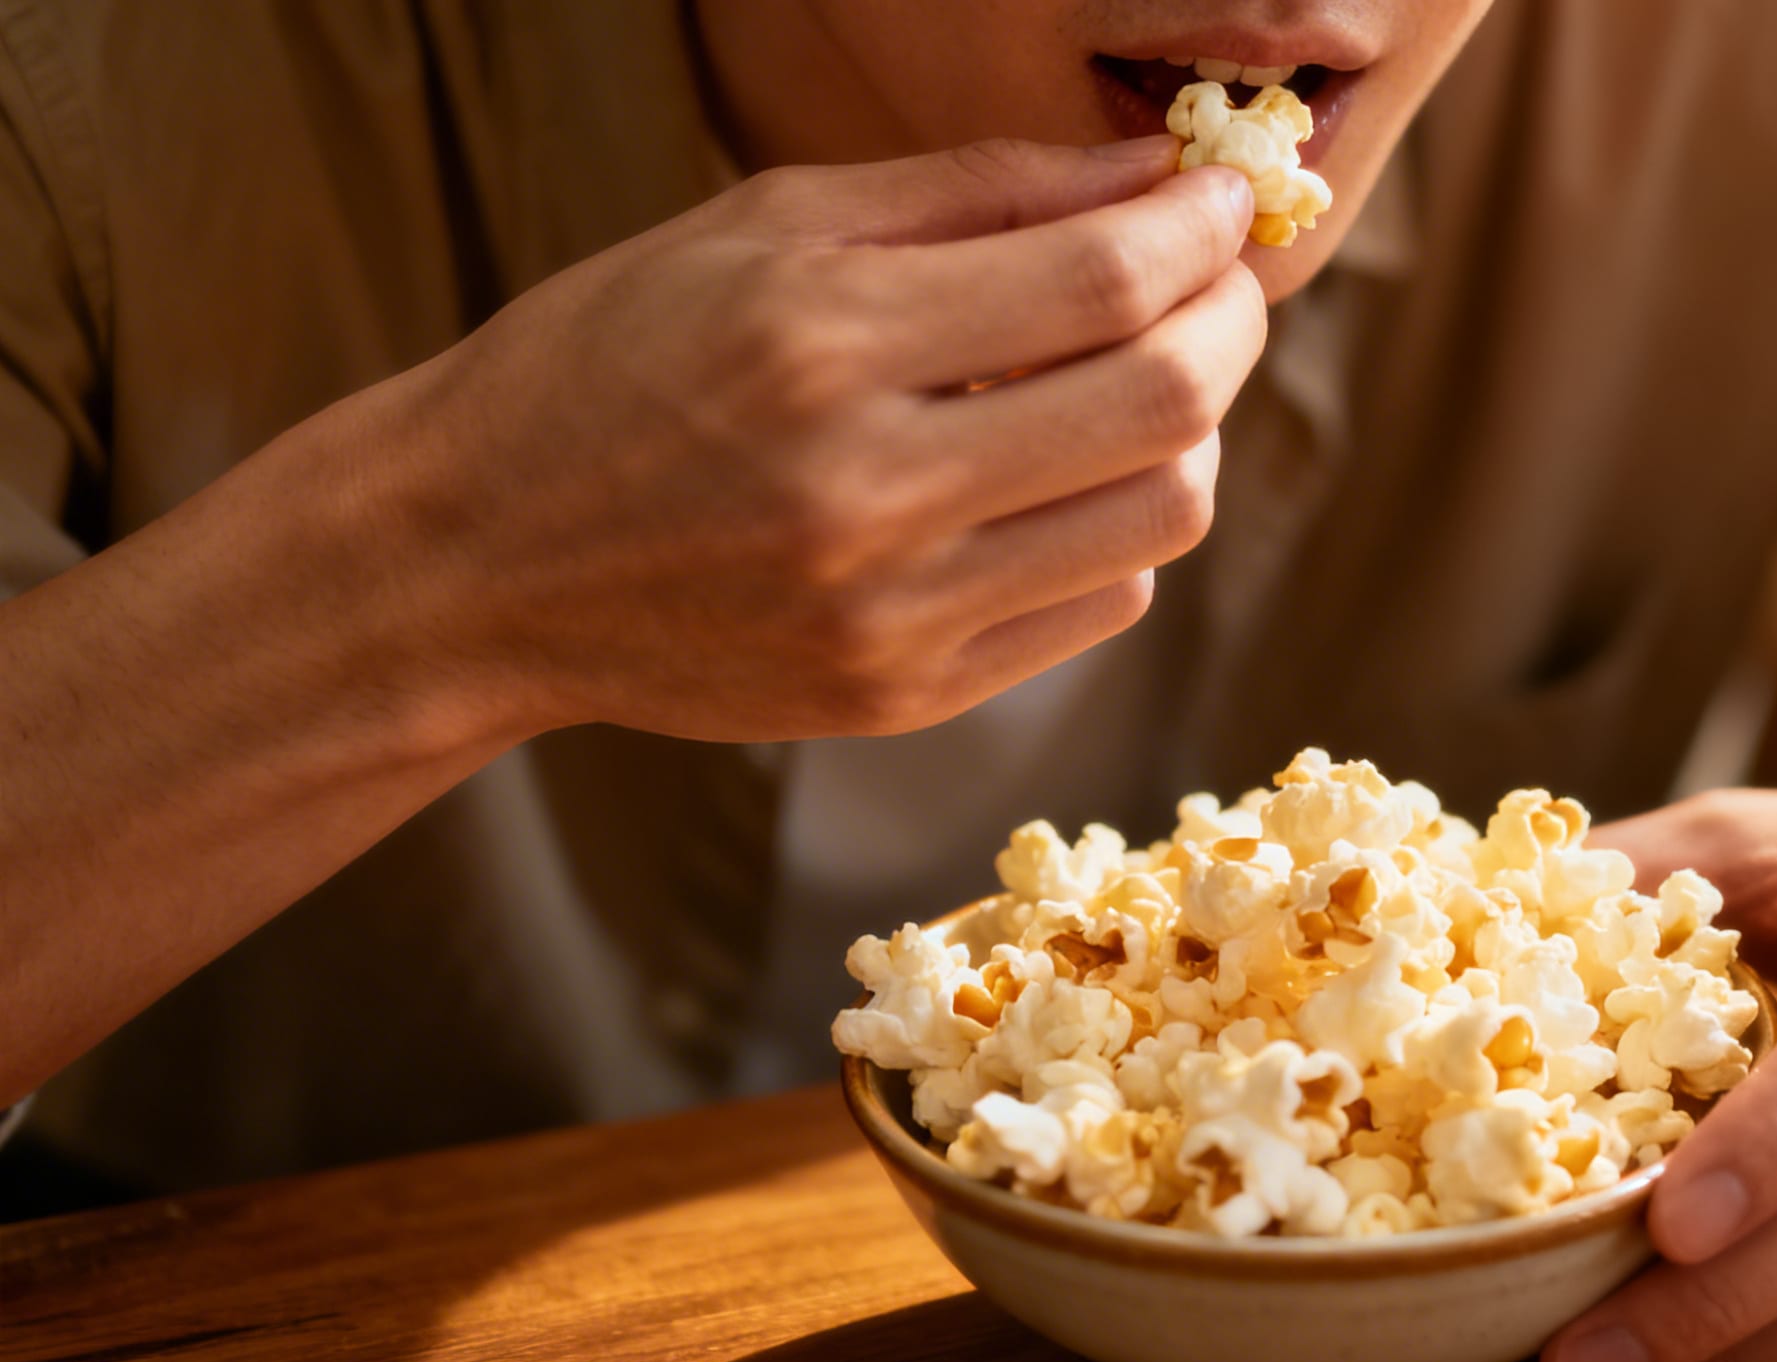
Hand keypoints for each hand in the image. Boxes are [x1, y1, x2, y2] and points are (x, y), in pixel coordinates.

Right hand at [358, 136, 1261, 743]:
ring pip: (1162, 516)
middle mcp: (868, 490)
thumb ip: (972, 194)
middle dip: (1228, 319)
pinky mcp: (905, 696)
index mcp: (823, 340)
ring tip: (1140, 374)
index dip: (1200, 227)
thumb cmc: (613, 361)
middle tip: (1212, 278)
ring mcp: (893, 614)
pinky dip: (1122, 525)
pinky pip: (1103, 606)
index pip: (1103, 279)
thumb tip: (1152, 179)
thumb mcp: (764, 226)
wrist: (477, 562)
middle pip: (1165, 403)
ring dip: (1192, 429)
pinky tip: (1062, 477)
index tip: (1222, 197)